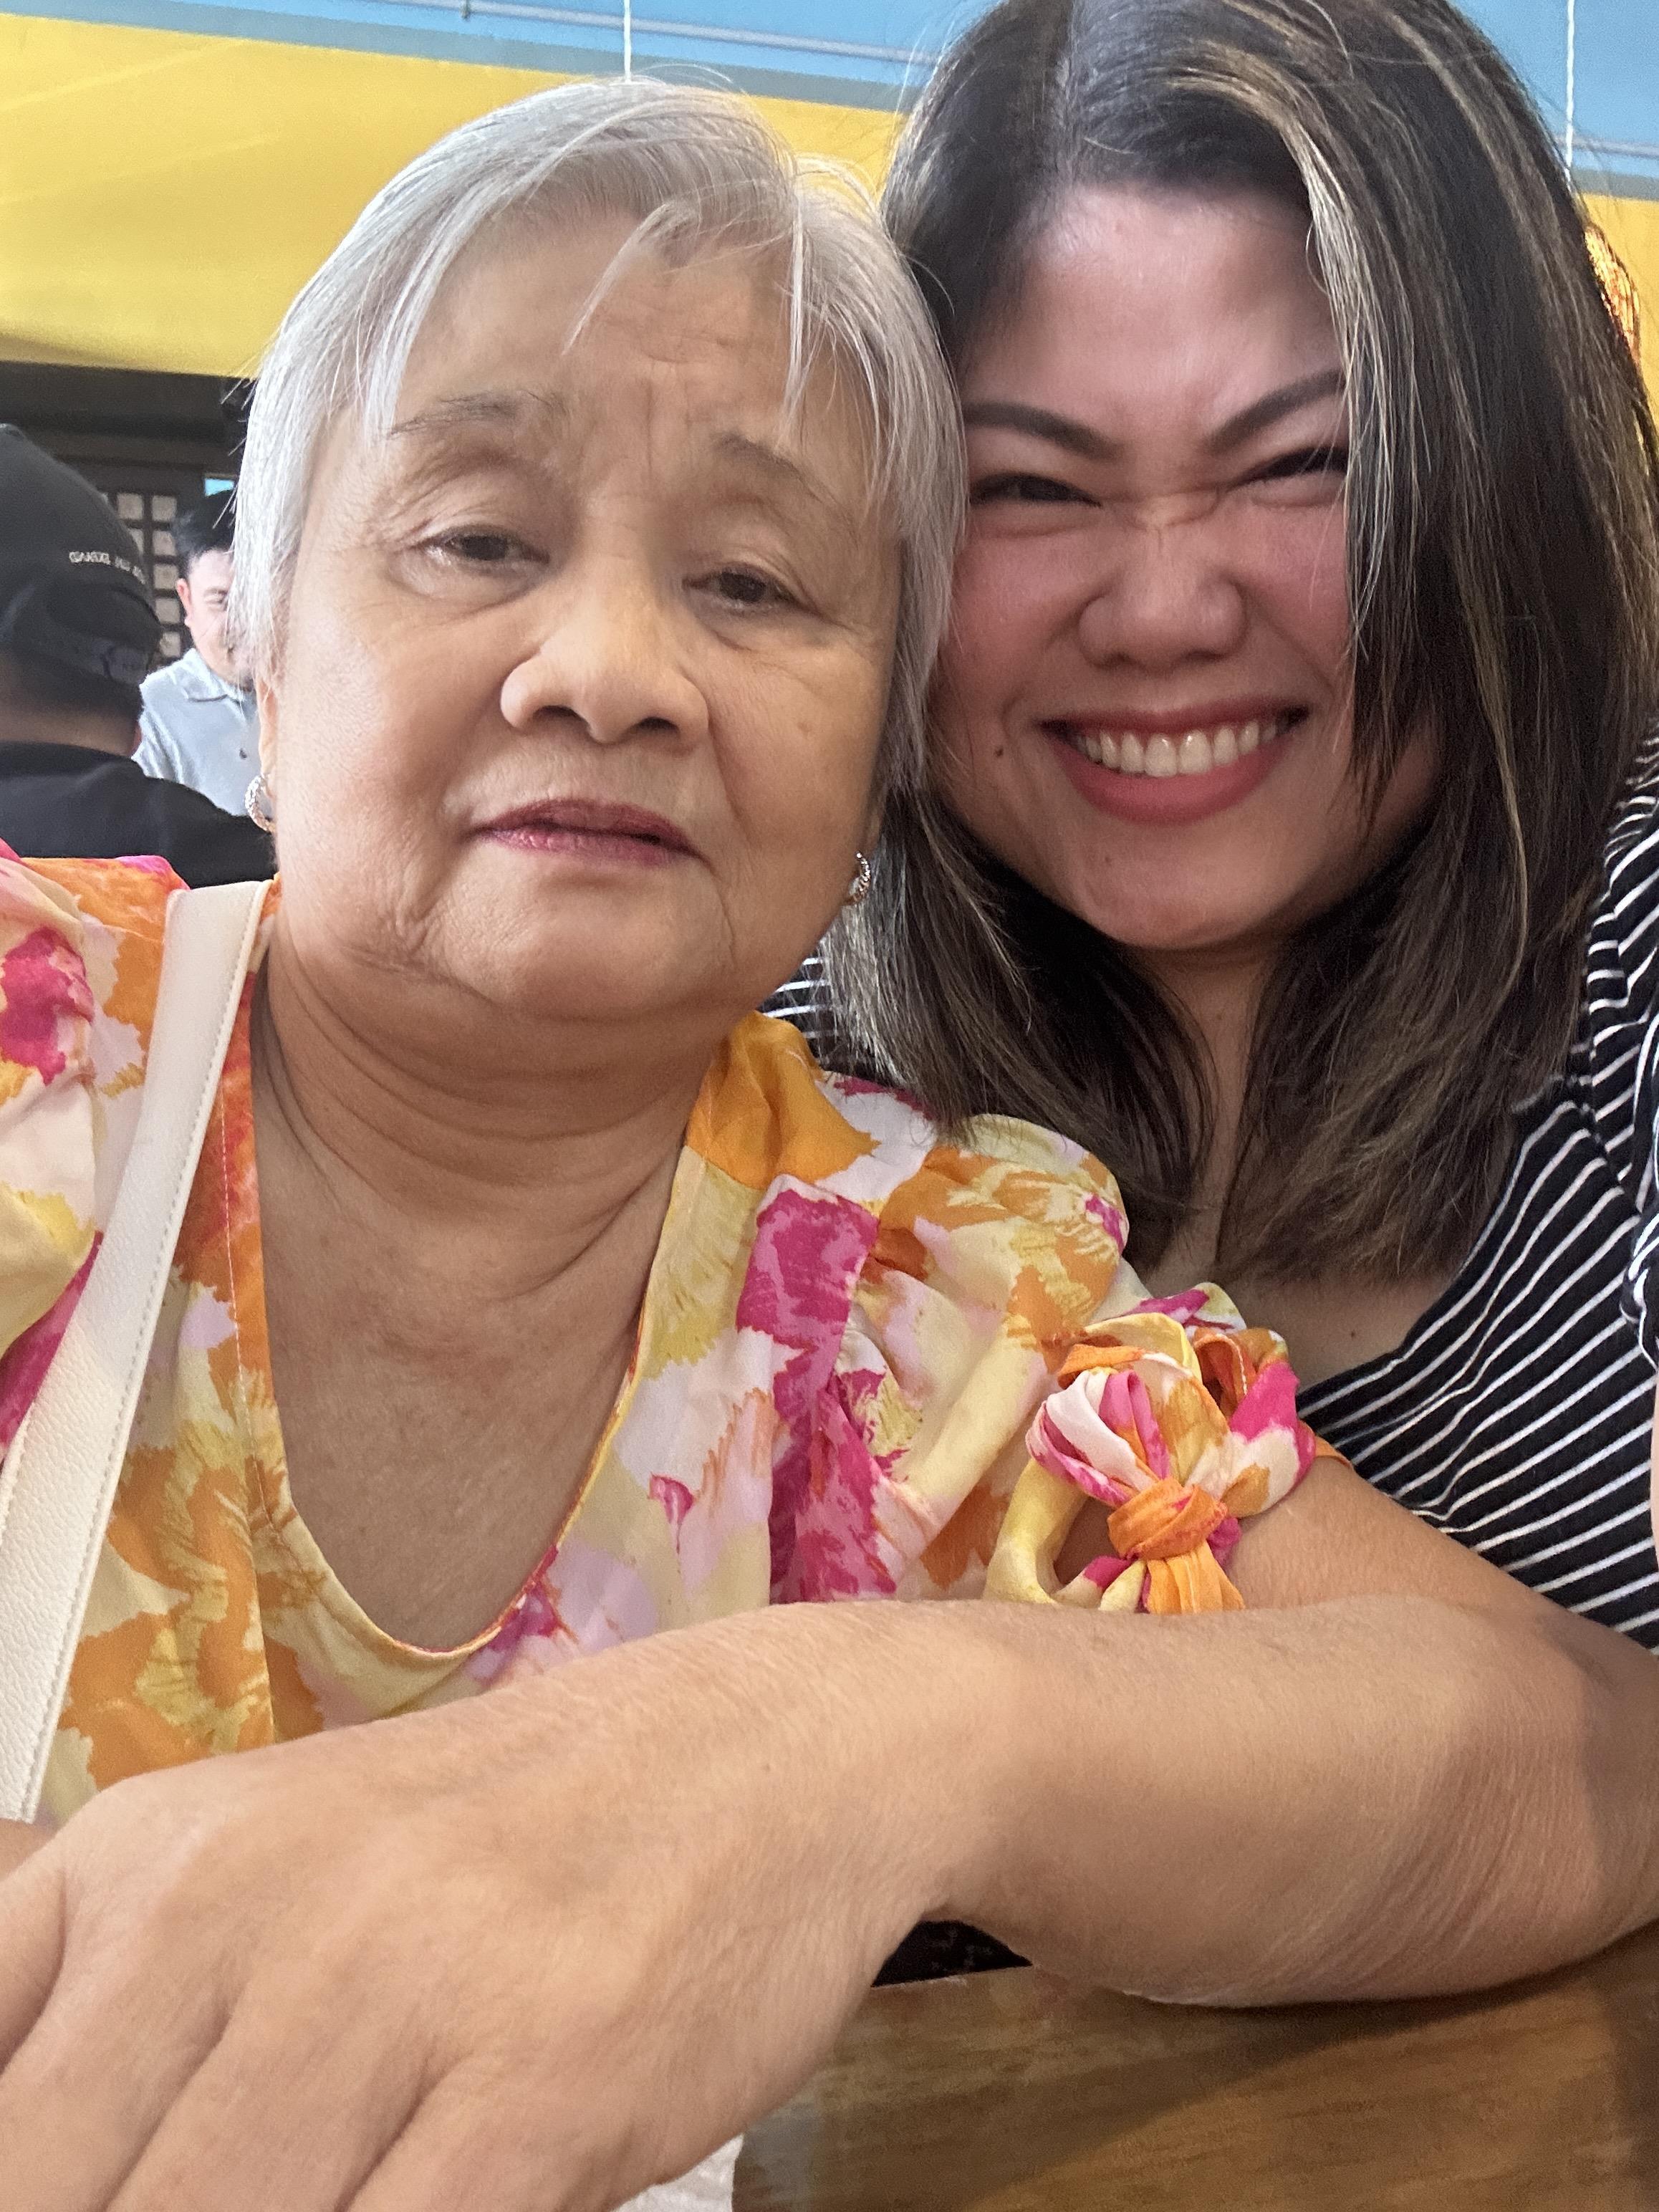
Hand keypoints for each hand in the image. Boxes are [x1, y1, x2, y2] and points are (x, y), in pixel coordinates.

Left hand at [0, 1608, 969, 2210]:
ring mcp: (393, 1983)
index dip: (25, 2188)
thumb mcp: (277, 1875)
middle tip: (257, 2199)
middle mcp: (238, 1899)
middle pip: (59, 2198)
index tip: (77, 2196)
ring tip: (347, 2196)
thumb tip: (49, 2166)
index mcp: (144, 1853)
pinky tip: (441, 2209)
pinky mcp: (535, 2082)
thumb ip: (133, 2030)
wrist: (764, 1750)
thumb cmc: (510, 1843)